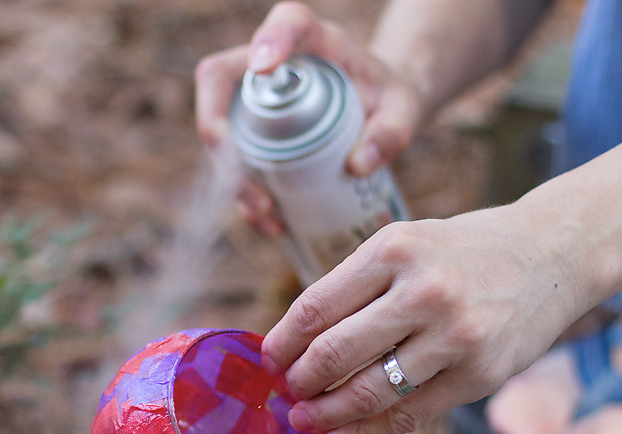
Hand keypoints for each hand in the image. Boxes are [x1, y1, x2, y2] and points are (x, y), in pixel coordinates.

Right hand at [194, 1, 424, 233]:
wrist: (377, 110)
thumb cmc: (386, 98)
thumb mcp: (402, 109)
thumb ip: (391, 131)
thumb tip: (358, 165)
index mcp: (315, 42)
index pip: (287, 23)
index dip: (269, 39)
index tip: (265, 67)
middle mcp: (272, 65)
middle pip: (220, 80)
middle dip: (220, 130)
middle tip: (241, 173)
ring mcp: (254, 101)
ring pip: (219, 128)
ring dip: (231, 175)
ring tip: (267, 212)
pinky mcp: (251, 134)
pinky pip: (232, 163)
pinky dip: (245, 197)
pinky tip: (271, 222)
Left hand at [260, 204, 580, 433]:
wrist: (550, 254)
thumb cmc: (460, 251)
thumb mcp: (404, 244)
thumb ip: (354, 287)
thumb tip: (294, 343)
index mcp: (393, 250)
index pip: (316, 307)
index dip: (283, 342)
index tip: (268, 360)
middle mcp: (424, 292)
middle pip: (335, 353)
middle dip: (300, 382)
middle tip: (286, 394)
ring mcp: (455, 337)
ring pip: (370, 392)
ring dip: (326, 415)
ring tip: (303, 421)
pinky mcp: (479, 375)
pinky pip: (409, 415)